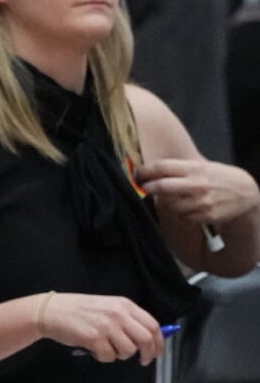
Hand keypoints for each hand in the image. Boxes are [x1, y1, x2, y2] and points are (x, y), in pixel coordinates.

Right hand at [37, 291, 163, 362]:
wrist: (51, 311)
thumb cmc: (79, 310)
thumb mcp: (107, 307)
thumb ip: (126, 318)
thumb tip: (147, 338)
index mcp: (124, 305)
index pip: (152, 325)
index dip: (159, 342)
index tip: (157, 352)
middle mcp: (118, 314)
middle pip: (146, 339)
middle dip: (148, 354)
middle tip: (143, 361)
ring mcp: (106, 326)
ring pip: (128, 351)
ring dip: (120, 355)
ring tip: (107, 348)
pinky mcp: (94, 338)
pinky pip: (109, 356)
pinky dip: (103, 357)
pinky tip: (94, 349)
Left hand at [136, 156, 259, 231]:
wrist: (245, 192)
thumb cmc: (218, 177)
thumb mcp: (201, 166)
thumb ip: (179, 169)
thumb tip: (151, 172)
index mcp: (194, 168)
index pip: (162, 168)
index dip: (145, 171)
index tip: (138, 173)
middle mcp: (197, 185)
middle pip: (161, 187)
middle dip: (147, 188)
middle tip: (143, 187)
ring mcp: (201, 202)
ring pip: (169, 205)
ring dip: (165, 202)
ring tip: (171, 197)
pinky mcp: (205, 216)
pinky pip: (182, 216)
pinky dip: (180, 212)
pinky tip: (186, 207)